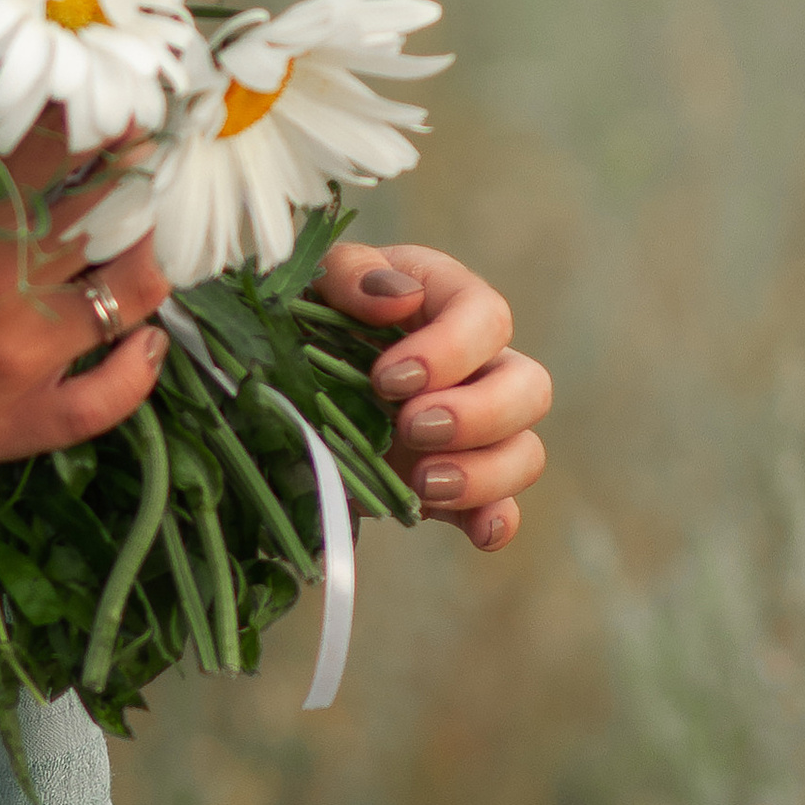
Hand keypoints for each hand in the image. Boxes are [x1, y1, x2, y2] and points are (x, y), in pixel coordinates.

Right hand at [0, 122, 171, 515]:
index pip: (58, 148)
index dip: (101, 117)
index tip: (116, 99)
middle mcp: (6, 290)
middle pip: (111, 213)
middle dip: (133, 177)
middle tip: (139, 157)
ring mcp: (23, 361)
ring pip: (131, 296)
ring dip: (144, 258)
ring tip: (139, 238)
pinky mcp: (21, 423)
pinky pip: (110, 400)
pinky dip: (139, 367)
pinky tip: (144, 341)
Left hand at [313, 241, 550, 553]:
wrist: (276, 375)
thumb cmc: (301, 312)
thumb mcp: (315, 281)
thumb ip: (352, 274)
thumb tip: (400, 294)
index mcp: (445, 302)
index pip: (487, 316)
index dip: (450, 349)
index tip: (388, 378)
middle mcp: (474, 366)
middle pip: (528, 387)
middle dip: (478, 414)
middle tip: (412, 427)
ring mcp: (472, 430)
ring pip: (525, 450)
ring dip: (484, 472)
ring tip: (423, 484)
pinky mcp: (453, 482)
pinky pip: (501, 507)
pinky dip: (495, 519)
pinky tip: (477, 530)